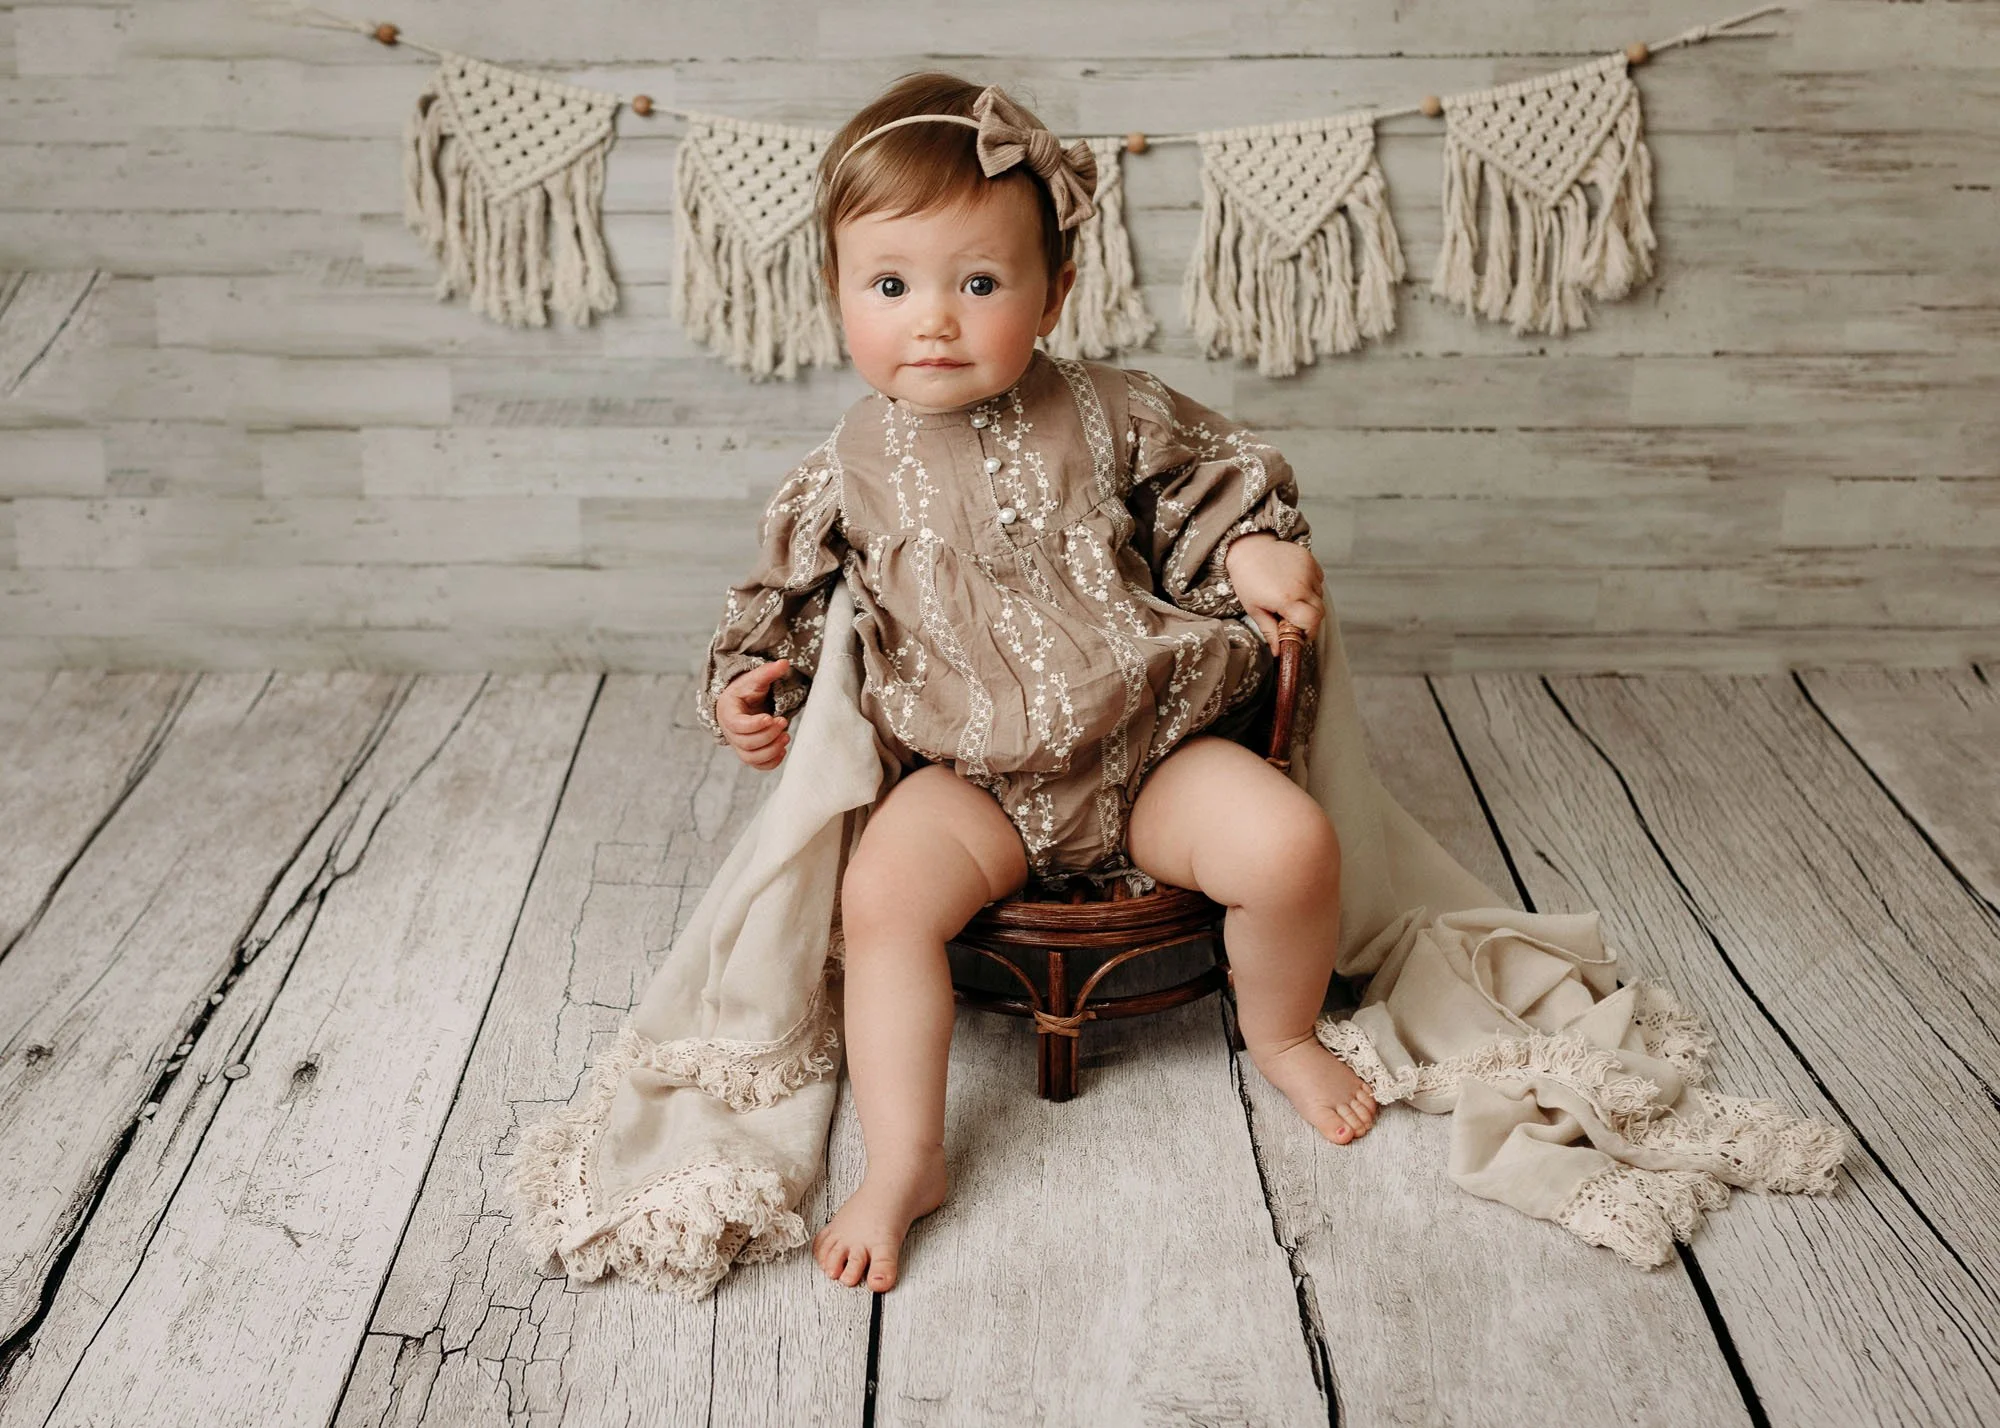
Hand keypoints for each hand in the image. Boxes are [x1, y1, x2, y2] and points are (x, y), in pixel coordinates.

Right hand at [719, 659, 792, 769]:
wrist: (741, 704)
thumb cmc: (745, 691)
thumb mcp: (754, 679)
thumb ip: (767, 672)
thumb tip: (785, 663)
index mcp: (728, 713)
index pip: (737, 725)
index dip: (754, 725)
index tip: (770, 717)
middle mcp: (730, 733)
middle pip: (746, 744)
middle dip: (767, 735)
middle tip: (783, 721)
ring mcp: (739, 745)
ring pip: (751, 758)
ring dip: (771, 750)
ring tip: (786, 736)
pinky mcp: (749, 753)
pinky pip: (758, 765)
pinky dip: (771, 762)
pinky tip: (783, 749)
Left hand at [1224, 533, 1323, 650]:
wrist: (1248, 547)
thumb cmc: (1247, 579)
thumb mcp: (1254, 609)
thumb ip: (1269, 631)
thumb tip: (1278, 651)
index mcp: (1286, 599)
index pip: (1312, 622)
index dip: (1308, 633)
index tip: (1299, 636)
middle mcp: (1301, 585)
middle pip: (1319, 612)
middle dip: (1309, 621)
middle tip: (1292, 620)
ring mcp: (1308, 570)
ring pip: (1319, 596)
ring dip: (1309, 603)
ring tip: (1289, 598)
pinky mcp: (1310, 560)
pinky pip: (1318, 580)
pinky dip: (1310, 587)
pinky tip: (1293, 584)